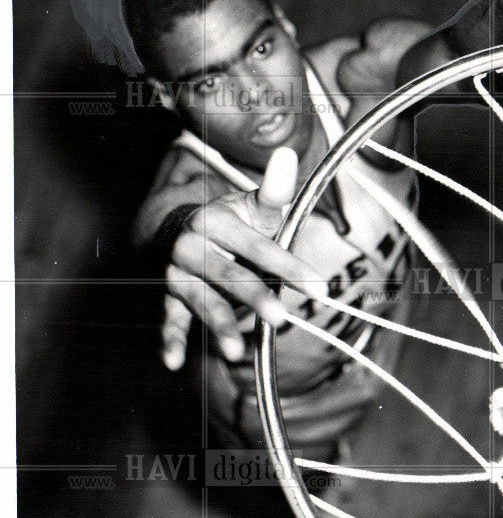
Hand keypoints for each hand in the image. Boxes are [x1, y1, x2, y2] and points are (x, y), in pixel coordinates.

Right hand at [160, 147, 327, 370]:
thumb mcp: (254, 206)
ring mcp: (177, 273)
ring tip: (236, 351)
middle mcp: (191, 246)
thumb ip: (274, 190)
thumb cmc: (232, 222)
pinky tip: (173, 362)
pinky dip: (168, 341)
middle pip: (228, 276)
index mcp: (216, 221)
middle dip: (254, 298)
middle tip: (281, 320)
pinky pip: (168, 320)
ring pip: (199, 301)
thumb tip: (288, 155)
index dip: (289, 267)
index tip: (320, 288)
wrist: (181, 228)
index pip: (258, 247)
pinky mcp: (168, 296)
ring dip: (216, 325)